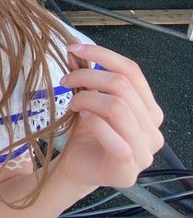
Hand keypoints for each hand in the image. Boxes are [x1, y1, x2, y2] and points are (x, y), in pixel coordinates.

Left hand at [57, 43, 163, 189]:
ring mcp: (144, 152)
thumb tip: (73, 51)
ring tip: (72, 103)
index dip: (102, 55)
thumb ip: (86, 77)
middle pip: (123, 86)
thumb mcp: (88, 99)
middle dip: (88, 77)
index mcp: (149, 109)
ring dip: (87, 99)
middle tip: (65, 80)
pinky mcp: (128, 169)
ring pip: (118, 108)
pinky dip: (94, 122)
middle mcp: (153, 130)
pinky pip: (115, 138)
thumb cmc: (88, 133)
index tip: (74, 48)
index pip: (133, 71)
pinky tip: (82, 118)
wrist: (77, 168)